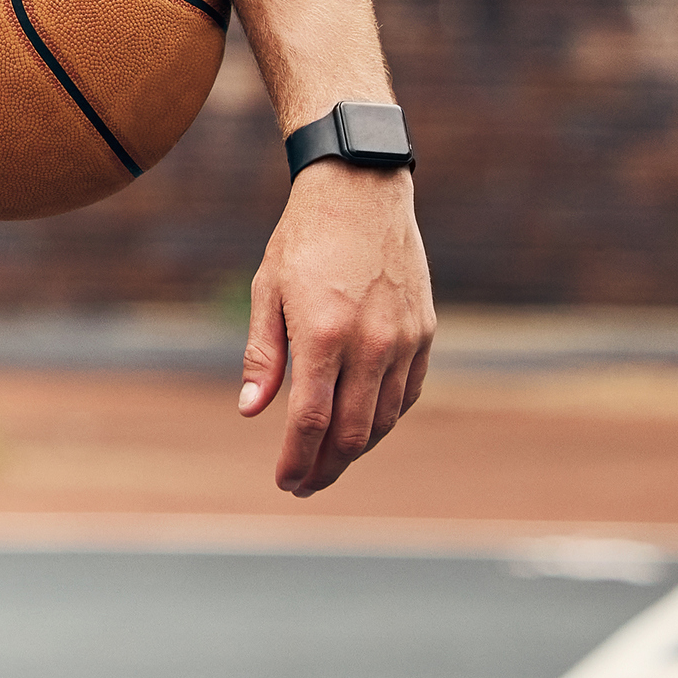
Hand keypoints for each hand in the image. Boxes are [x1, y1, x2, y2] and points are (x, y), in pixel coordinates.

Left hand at [241, 160, 434, 495]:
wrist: (361, 192)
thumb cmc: (304, 240)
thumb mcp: (267, 290)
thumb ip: (263, 354)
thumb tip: (251, 410)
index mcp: (325, 334)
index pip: (312, 420)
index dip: (297, 459)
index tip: (284, 481)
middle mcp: (373, 344)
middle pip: (353, 433)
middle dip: (326, 467)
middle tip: (302, 484)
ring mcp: (406, 340)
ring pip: (384, 420)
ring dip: (356, 450)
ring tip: (327, 463)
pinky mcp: (426, 333)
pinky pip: (408, 394)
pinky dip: (384, 419)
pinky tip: (362, 427)